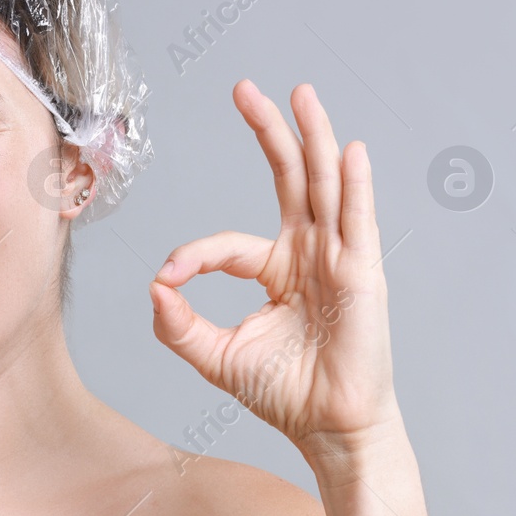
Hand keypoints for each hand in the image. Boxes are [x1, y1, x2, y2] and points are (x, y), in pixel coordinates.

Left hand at [147, 81, 399, 460]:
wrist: (326, 427)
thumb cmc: (283, 393)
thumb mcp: (214, 355)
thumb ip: (179, 324)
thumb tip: (153, 286)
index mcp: (276, 270)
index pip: (227, 244)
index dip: (192, 256)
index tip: (168, 279)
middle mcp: (308, 254)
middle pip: (289, 179)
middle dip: (267, 132)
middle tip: (244, 88)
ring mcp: (337, 259)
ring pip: (323, 185)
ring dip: (313, 137)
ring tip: (300, 93)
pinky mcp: (362, 274)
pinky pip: (358, 221)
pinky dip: (355, 185)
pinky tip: (350, 150)